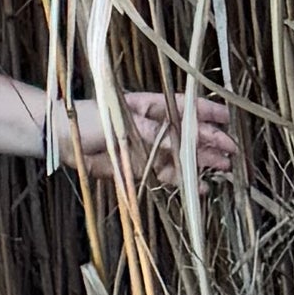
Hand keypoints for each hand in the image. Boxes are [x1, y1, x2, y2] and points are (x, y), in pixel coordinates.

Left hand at [69, 86, 241, 185]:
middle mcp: (153, 126)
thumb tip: (180, 142)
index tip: (228, 117)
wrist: (61, 139)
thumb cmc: (90, 119)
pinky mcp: (139, 168)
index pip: (185, 107)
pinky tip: (200, 187)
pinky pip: (166, 175)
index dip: (207, 111)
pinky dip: (183, 181)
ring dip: (202, 163)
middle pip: (188, 134)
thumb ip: (153, 133)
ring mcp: (148, 148)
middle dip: (211, 142)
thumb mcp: (124, 121)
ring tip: (223, 170)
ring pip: (181, 156)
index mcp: (150, 106)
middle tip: (232, 152)